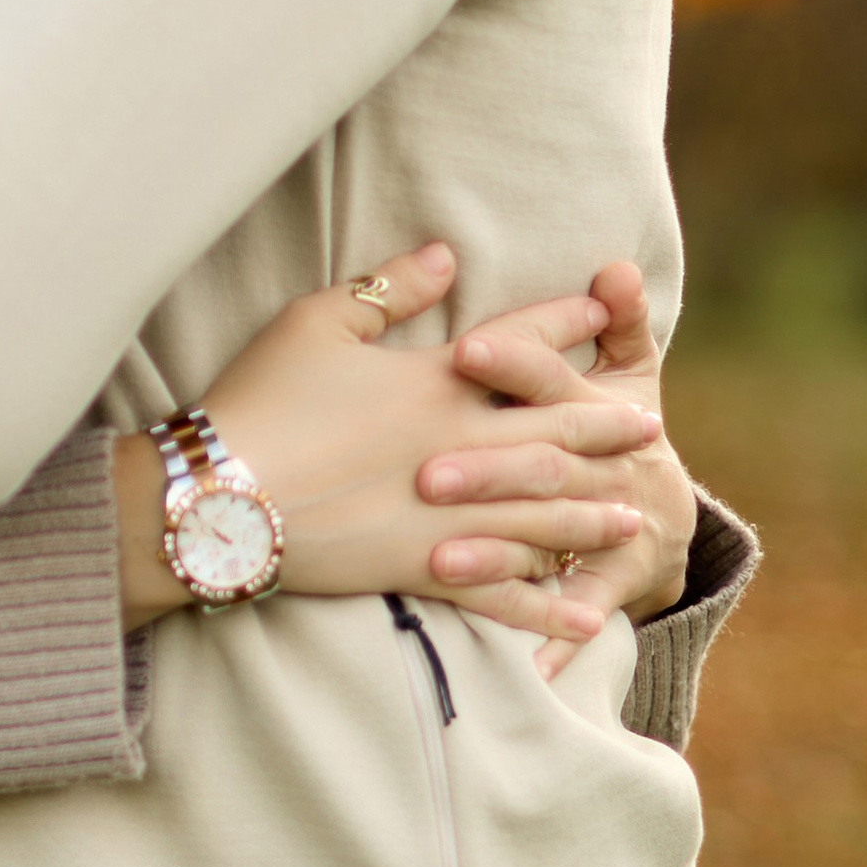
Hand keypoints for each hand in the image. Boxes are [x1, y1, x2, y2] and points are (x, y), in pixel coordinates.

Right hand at [112, 242, 662, 652]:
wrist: (217, 497)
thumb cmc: (257, 401)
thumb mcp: (315, 323)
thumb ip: (388, 289)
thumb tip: (446, 252)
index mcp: (436, 381)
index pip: (519, 343)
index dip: (566, 322)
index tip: (603, 309)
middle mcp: (459, 446)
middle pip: (554, 433)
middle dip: (605, 430)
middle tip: (649, 431)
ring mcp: (447, 512)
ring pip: (544, 514)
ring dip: (593, 516)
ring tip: (633, 518)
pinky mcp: (423, 566)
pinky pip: (501, 591)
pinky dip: (547, 604)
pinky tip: (587, 614)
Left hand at [437, 260, 693, 673]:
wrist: (665, 515)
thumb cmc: (614, 424)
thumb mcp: (628, 368)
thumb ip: (614, 318)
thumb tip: (618, 267)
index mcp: (589, 402)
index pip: (549, 374)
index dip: (514, 362)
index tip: (464, 349)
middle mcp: (601, 462)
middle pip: (542, 460)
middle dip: (486, 467)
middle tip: (424, 474)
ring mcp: (608, 524)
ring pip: (550, 536)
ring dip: (498, 552)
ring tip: (441, 564)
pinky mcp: (609, 579)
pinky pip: (576, 609)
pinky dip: (551, 635)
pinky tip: (515, 663)